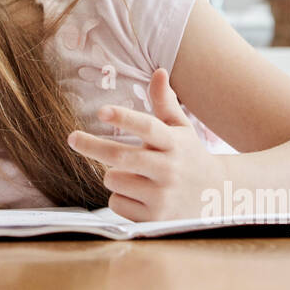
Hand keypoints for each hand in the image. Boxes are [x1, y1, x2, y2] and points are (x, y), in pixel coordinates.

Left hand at [66, 68, 222, 221]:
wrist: (217, 199)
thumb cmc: (190, 157)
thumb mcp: (181, 129)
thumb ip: (165, 102)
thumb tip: (159, 71)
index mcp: (174, 143)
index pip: (148, 128)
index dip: (124, 118)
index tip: (101, 111)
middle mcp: (169, 170)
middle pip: (121, 156)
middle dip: (92, 146)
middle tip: (72, 138)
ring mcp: (162, 197)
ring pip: (114, 180)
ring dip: (115, 175)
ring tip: (136, 175)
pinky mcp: (153, 219)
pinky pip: (116, 203)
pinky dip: (120, 198)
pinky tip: (141, 197)